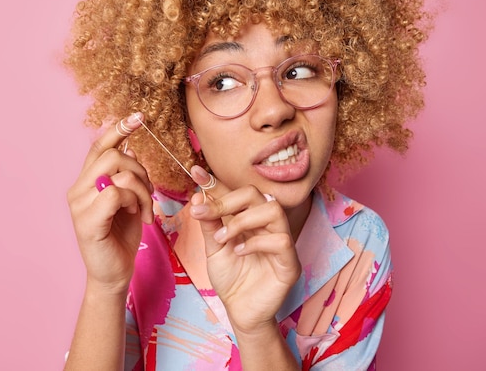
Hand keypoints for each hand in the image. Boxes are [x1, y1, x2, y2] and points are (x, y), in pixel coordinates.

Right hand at [67, 113, 153, 293]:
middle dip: (140, 170)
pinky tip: (140, 217)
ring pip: (117, 172)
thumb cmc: (122, 236)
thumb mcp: (130, 201)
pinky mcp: (87, 221)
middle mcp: (78, 189)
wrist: (114, 273)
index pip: (99, 146)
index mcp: (87, 182)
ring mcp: (79, 205)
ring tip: (145, 208)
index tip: (139, 117)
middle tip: (149, 193)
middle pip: (113, 155)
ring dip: (141, 188)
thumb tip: (131, 148)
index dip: (118, 128)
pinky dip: (136, 202)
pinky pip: (116, 193)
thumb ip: (126, 176)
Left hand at [189, 166, 300, 334]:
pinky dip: (255, 242)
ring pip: (273, 210)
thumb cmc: (231, 279)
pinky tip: (239, 251)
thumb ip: (210, 223)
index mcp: (251, 220)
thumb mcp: (213, 248)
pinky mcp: (290, 263)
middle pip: (257, 195)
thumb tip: (199, 196)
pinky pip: (280, 240)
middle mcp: (268, 226)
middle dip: (228, 201)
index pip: (236, 194)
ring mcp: (282, 243)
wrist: (240, 312)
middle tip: (205, 214)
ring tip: (223, 238)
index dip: (216, 182)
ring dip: (242, 220)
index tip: (195, 172)